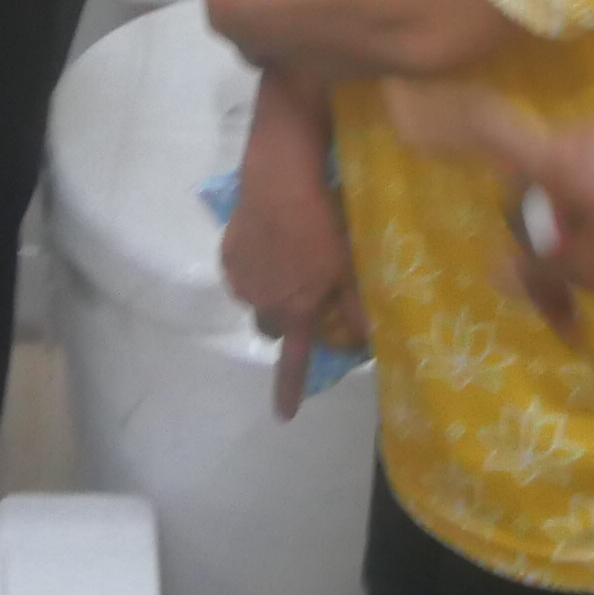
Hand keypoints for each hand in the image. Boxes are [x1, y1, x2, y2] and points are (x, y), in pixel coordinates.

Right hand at [220, 162, 361, 418]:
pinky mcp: (227, 253)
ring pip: (256, 299)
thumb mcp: (349, 265)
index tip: (284, 415)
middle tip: (303, 295)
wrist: (281, 179)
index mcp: (294, 310)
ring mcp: (241, 278)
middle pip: (272, 328)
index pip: (292, 361)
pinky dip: (256, 266)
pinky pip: (243, 273)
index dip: (288, 389)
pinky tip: (271, 241)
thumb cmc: (323, 223)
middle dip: (286, 320)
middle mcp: (262, 302)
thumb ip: (357, 306)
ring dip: (270, 291)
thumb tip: (366, 339)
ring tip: (288, 259)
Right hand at [384, 84, 593, 329]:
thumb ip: (536, 259)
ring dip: (564, 248)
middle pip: (526, 179)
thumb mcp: (588, 269)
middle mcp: (584, 141)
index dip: (439, 119)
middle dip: (526, 238)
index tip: (399, 106)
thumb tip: (504, 258)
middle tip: (546, 303)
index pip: (484, 127)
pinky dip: (592, 236)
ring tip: (580, 311)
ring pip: (565, 195)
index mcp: (559, 158)